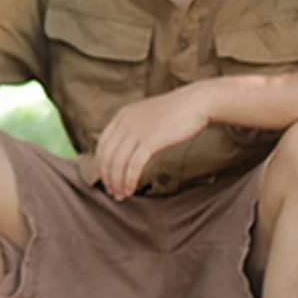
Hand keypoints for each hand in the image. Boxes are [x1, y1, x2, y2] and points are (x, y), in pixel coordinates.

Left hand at [96, 82, 213, 198]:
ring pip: (118, 163)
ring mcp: (137, 131)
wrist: (197, 102)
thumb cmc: (175, 112)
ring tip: (121, 196)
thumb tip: (123, 151)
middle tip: (113, 193)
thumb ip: (132, 129)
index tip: (106, 181)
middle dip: (107, 178)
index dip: (101, 167)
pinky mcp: (151, 140)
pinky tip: (131, 190)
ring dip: (117, 183)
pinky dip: (130, 180)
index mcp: (121, 116)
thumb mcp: (145, 116)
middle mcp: (125, 122)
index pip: (101, 146)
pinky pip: (134, 166)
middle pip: (107, 157)